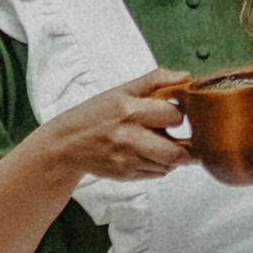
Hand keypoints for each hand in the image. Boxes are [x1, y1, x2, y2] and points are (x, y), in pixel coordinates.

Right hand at [36, 73, 192, 186]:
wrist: (66, 144)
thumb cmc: (95, 115)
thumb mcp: (122, 91)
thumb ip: (155, 81)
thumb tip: (186, 77)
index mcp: (130, 111)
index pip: (174, 115)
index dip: (178, 114)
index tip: (174, 114)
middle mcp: (129, 138)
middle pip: (175, 152)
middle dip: (186, 147)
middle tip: (182, 138)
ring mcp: (127, 160)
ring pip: (168, 166)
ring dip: (173, 157)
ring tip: (163, 144)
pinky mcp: (126, 175)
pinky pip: (156, 174)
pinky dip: (159, 165)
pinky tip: (149, 154)